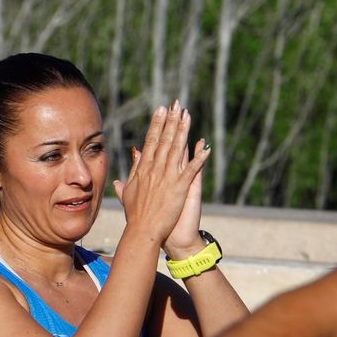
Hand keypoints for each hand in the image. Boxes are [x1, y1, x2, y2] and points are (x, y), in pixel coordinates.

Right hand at [113, 102, 210, 250]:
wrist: (143, 231)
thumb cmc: (135, 215)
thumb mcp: (130, 190)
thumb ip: (132, 171)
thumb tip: (134, 155)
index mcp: (144, 170)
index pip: (151, 141)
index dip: (157, 124)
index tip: (161, 110)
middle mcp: (155, 170)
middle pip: (164, 140)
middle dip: (171, 121)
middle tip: (176, 105)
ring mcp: (168, 178)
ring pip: (177, 149)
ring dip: (183, 131)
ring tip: (188, 116)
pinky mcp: (180, 188)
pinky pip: (191, 170)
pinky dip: (199, 158)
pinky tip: (206, 147)